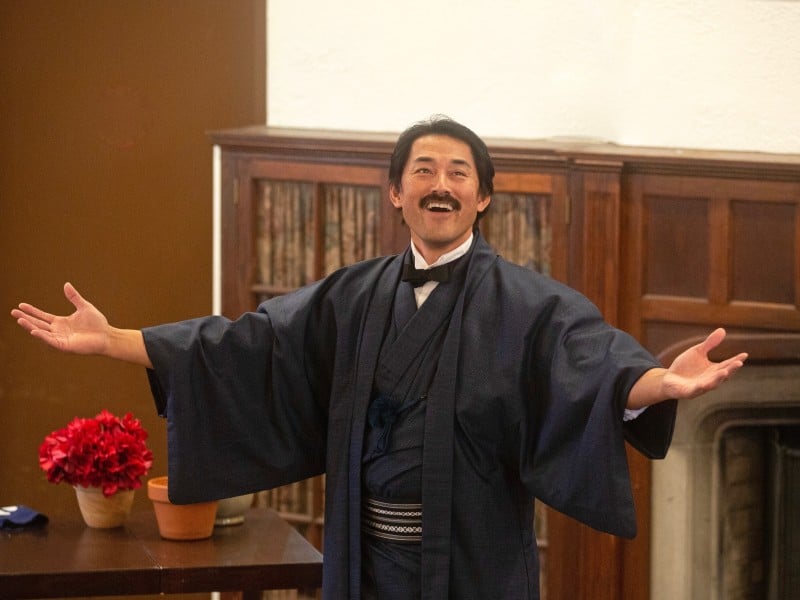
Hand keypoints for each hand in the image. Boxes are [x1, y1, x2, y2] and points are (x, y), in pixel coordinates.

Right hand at [11, 282, 110, 354]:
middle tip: (13, 312)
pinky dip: (42, 336)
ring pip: (41, 332)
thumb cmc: (97, 323)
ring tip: (19, 319)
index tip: (21, 305)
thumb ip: (74, 297)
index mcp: (61, 322)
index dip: (32, 311)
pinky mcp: (64, 346)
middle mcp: (58, 331)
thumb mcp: (84, 307)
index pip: (42, 316)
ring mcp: (60, 339)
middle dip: (26, 318)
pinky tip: (34, 331)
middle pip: (38, 324)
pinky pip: (51, 341)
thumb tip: (66, 284)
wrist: (107, 336)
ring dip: (30, 327)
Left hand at [627, 328, 747, 409]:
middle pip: (722, 375)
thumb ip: (710, 343)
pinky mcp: (688, 392)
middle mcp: (710, 379)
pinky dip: (699, 387)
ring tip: (725, 372)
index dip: (736, 360)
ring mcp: (700, 387)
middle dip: (731, 369)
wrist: (668, 379)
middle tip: (739, 363)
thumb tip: (723, 330)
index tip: (744, 354)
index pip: (727, 365)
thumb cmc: (685, 366)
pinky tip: (702, 384)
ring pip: (711, 384)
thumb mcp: (697, 352)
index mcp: (713, 370)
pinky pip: (694, 390)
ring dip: (718, 379)